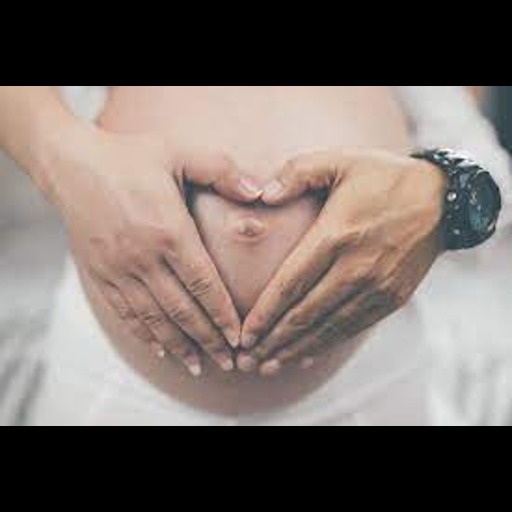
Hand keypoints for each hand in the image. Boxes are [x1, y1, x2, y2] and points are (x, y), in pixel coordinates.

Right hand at [48, 128, 260, 375]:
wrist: (72, 165)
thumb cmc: (130, 157)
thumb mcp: (179, 152)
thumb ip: (222, 172)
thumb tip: (260, 192)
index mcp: (169, 231)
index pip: (204, 284)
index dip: (224, 315)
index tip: (239, 337)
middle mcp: (145, 257)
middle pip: (183, 310)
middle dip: (208, 339)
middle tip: (227, 362)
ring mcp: (120, 269)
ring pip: (155, 318)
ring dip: (179, 345)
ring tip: (198, 366)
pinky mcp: (100, 274)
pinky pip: (125, 312)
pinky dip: (144, 334)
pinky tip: (159, 349)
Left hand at [239, 149, 446, 374]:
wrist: (441, 198)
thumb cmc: (383, 177)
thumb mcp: (339, 160)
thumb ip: (297, 173)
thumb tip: (262, 196)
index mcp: (337, 234)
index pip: (291, 283)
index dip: (265, 313)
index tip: (244, 334)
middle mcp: (356, 267)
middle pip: (305, 314)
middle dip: (273, 340)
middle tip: (247, 361)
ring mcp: (377, 286)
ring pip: (328, 328)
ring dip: (295, 350)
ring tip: (269, 366)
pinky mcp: (392, 297)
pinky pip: (353, 328)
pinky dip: (326, 345)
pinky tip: (305, 357)